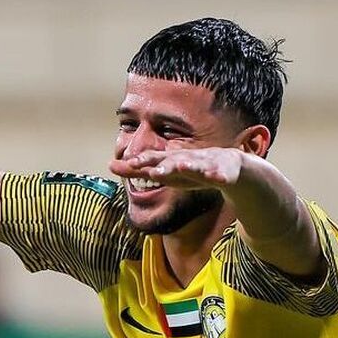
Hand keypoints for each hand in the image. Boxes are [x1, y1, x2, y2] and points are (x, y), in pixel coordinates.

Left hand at [108, 148, 243, 189]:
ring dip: (189, 166)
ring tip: (181, 167)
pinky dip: (218, 175)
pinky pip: (220, 174)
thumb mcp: (161, 171)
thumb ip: (136, 170)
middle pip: (173, 161)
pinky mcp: (222, 172)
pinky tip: (216, 178)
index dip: (142, 161)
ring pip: (196, 165)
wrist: (226, 166)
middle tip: (152, 171)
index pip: (154, 159)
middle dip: (163, 166)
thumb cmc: (188, 169)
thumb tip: (110, 165)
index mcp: (170, 160)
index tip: (128, 164)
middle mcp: (186, 159)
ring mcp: (205, 164)